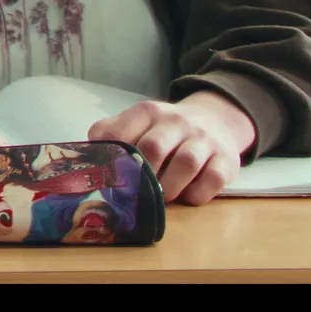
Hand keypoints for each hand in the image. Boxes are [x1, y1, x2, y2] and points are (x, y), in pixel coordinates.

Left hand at [87, 91, 255, 204]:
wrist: (215, 120)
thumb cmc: (165, 130)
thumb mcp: (137, 123)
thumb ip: (110, 135)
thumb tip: (84, 160)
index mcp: (147, 112)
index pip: (117, 132)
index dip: (107, 159)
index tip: (105, 179)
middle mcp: (176, 121)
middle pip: (152, 148)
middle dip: (141, 177)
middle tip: (135, 194)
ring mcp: (204, 139)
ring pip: (185, 163)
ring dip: (168, 188)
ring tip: (161, 199)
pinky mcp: (226, 159)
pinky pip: (212, 179)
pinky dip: (196, 194)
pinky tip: (187, 196)